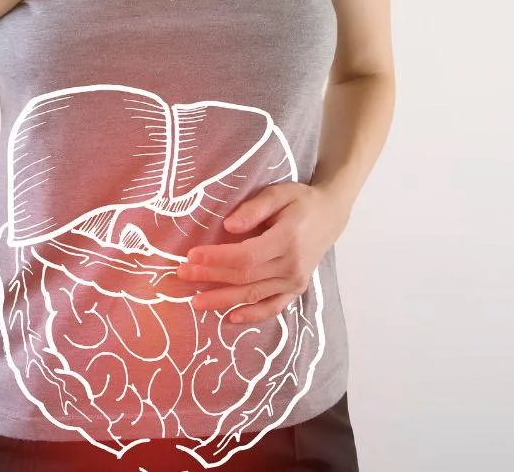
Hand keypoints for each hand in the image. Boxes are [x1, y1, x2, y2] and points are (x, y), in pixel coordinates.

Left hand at [177, 181, 352, 323]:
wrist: (330, 216)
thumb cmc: (301, 202)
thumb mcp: (279, 194)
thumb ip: (254, 208)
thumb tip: (228, 227)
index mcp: (288, 240)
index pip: (245, 255)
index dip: (216, 258)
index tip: (191, 255)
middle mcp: (292, 265)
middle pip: (244, 277)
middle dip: (210, 277)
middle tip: (182, 275)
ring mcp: (296, 281)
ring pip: (253, 295)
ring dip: (223, 300)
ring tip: (196, 302)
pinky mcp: (296, 290)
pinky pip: (272, 307)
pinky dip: (252, 315)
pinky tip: (230, 318)